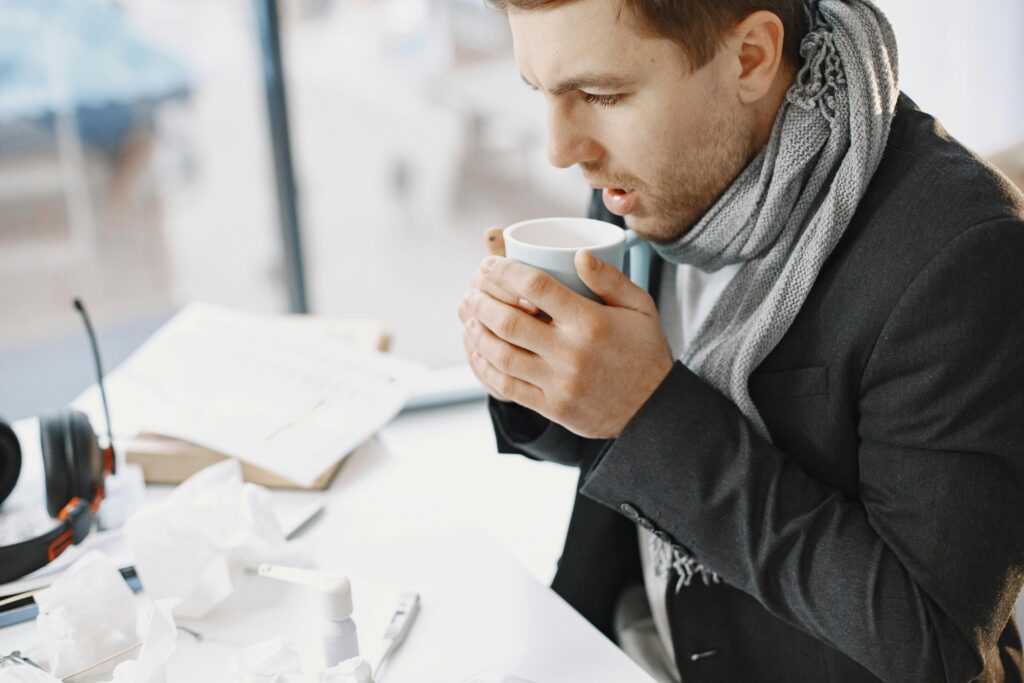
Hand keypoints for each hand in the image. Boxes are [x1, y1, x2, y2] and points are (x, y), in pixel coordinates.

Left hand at [460, 248, 674, 438]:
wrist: (654, 410)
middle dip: (482, 301)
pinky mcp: (552, 407)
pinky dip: (485, 366)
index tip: (488, 263)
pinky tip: (478, 350)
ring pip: (501, 354)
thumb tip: (578, 254)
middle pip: (509, 320)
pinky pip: (506, 386)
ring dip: (477, 332)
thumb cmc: (644, 351)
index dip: (504, 271)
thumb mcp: (640, 307)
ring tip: (469, 316)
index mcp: (590, 322)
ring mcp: (559, 383)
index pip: (536, 287)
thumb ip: (610, 279)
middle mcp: (571, 352)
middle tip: (472, 290)